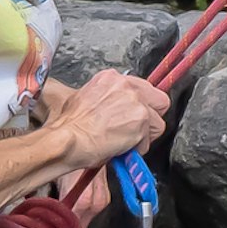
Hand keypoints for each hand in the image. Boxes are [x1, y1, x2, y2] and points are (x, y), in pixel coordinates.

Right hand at [38, 70, 168, 171]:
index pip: (141, 89)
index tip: (134, 116)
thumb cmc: (70, 126)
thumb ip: (106, 100)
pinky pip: (149, 140)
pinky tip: (121, 148)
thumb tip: (114, 111)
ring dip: (144, 136)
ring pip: (157, 123)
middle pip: (158, 101)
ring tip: (125, 142)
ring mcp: (136, 102)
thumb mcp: (84, 100)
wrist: (67, 139)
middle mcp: (126, 86)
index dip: (140, 106)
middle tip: (136, 130)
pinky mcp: (141, 120)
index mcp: (111, 78)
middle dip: (151, 118)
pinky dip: (138, 149)